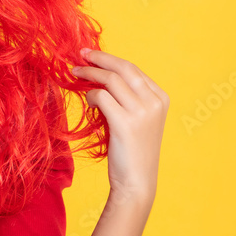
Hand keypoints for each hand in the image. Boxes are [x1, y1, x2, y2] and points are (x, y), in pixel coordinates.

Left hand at [70, 48, 169, 208]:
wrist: (137, 181)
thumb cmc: (131, 151)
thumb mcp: (135, 119)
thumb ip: (125, 98)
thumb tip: (98, 76)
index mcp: (160, 98)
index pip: (133, 69)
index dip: (110, 59)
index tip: (91, 55)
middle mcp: (154, 102)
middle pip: (123, 68)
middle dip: (99, 58)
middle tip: (80, 54)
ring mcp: (142, 112)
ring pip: (110, 79)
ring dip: (89, 73)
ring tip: (74, 72)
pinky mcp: (125, 123)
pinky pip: (101, 97)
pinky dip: (90, 95)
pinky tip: (85, 99)